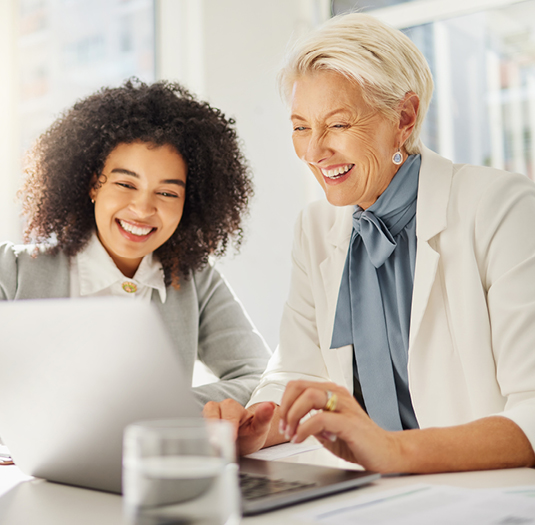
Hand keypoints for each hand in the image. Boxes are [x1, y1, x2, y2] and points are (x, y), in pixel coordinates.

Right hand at [203, 399, 276, 455]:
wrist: (243, 440)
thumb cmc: (251, 432)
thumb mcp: (260, 427)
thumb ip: (264, 417)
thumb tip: (270, 405)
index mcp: (231, 406)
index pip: (227, 415)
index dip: (228, 428)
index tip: (230, 440)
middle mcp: (217, 408)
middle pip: (210, 415)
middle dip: (213, 431)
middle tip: (216, 446)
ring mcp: (206, 417)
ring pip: (200, 422)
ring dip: (204, 435)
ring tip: (210, 449)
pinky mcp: (199, 426)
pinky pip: (195, 430)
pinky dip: (198, 440)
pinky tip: (203, 450)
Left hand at [278, 380, 403, 472]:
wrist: (385, 452)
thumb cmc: (357, 440)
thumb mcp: (327, 427)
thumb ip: (311, 420)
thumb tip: (292, 421)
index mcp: (331, 392)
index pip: (298, 385)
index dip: (285, 401)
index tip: (282, 422)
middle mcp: (337, 394)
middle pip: (300, 386)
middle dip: (286, 407)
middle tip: (284, 428)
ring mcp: (344, 406)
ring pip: (309, 396)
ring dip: (293, 416)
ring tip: (291, 434)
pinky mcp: (349, 422)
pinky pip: (319, 419)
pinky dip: (304, 429)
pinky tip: (301, 439)